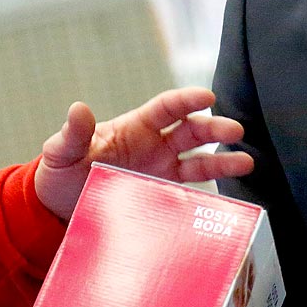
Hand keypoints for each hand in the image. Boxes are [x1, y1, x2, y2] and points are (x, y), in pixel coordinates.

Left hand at [34, 87, 251, 219]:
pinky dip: (210, 196)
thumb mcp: (61, 153)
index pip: (167, 108)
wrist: (60, 211)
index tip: (207, 96)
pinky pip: (191, 195)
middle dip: (214, 129)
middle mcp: (155, 147)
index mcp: (135, 128)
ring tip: (247, 162)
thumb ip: (73, 134)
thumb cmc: (61, 174)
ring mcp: (161, 173)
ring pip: (199, 162)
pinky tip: (229, 200)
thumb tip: (78, 108)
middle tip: (235, 131)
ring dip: (223, 161)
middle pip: (191, 132)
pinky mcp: (163, 198)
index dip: (187, 100)